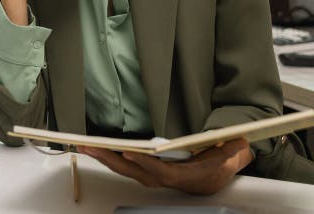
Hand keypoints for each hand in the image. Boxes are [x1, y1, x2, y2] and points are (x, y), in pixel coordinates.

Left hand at [78, 138, 252, 194]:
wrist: (219, 173)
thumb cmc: (222, 159)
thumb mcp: (232, 153)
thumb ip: (231, 148)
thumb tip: (234, 141)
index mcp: (186, 175)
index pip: (163, 172)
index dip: (146, 164)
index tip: (130, 154)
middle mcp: (166, 178)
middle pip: (135, 172)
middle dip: (111, 160)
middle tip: (90, 147)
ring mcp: (154, 176)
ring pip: (126, 170)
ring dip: (105, 158)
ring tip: (85, 147)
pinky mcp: (147, 171)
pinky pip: (125, 166)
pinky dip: (109, 158)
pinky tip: (96, 149)